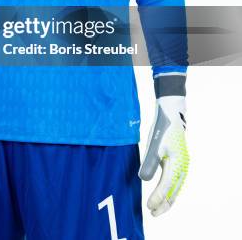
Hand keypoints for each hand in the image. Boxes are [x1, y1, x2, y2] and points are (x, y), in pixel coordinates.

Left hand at [139, 95, 188, 216]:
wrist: (172, 115)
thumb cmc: (162, 128)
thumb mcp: (154, 144)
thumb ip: (150, 162)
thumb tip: (144, 180)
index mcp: (177, 163)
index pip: (167, 185)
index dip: (158, 197)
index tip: (149, 206)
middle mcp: (183, 167)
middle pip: (174, 191)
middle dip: (164, 204)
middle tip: (153, 213)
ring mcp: (183, 165)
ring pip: (176, 188)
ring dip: (167, 200)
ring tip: (157, 209)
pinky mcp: (180, 163)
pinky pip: (176, 182)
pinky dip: (170, 191)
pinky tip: (163, 195)